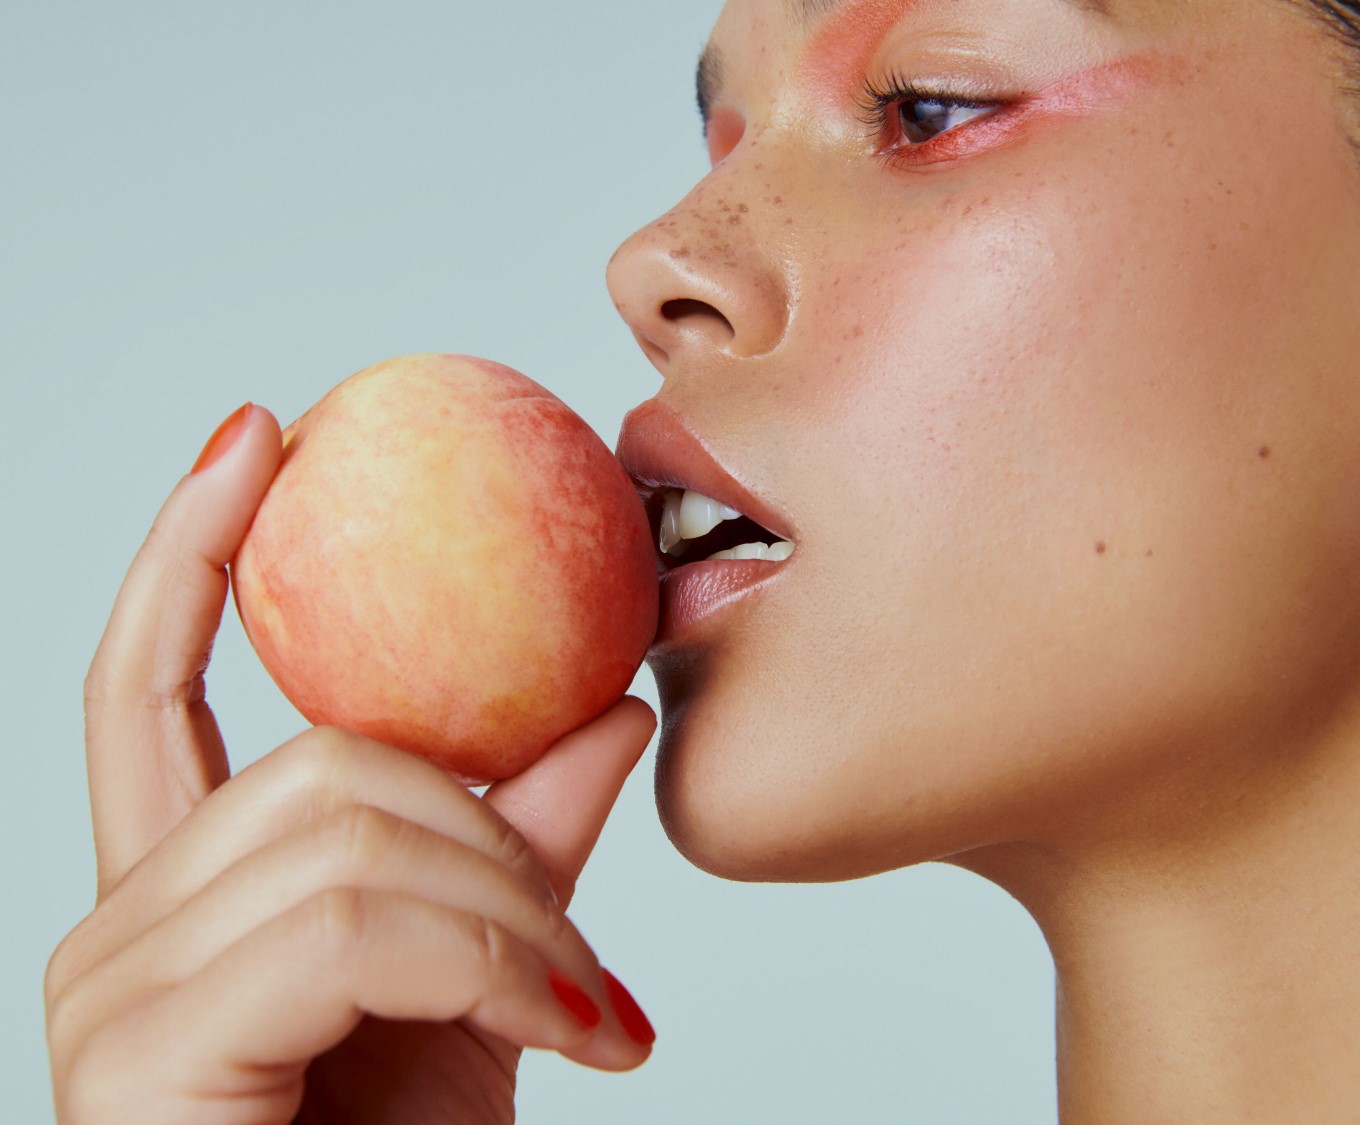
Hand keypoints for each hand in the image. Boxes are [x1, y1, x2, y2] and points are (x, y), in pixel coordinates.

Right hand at [46, 404, 657, 1123]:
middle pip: (323, 761)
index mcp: (185, 897)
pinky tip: (571, 1036)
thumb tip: (609, 704)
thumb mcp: (491, 985)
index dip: (191, 549)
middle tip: (590, 955)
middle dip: (498, 831)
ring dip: (514, 914)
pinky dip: (492, 962)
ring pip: (355, 828)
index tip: (260, 433)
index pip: (147, 688)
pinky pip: (353, 919)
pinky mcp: (139, 1052)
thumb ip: (528, 844)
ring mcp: (111, 990)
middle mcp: (117, 927)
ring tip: (591, 1018)